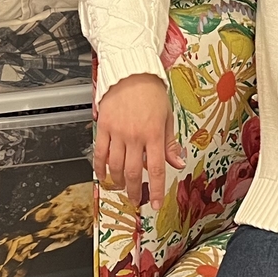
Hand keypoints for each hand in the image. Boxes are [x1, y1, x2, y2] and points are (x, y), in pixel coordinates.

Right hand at [95, 74, 183, 209]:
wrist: (132, 73)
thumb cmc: (152, 93)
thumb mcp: (167, 118)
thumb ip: (170, 144)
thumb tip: (178, 163)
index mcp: (154, 134)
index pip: (156, 169)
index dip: (156, 190)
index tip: (154, 204)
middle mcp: (135, 136)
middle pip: (134, 172)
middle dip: (134, 191)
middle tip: (135, 200)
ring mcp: (117, 132)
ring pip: (116, 165)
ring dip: (118, 181)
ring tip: (121, 187)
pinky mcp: (104, 127)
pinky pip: (100, 152)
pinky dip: (100, 167)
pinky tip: (103, 175)